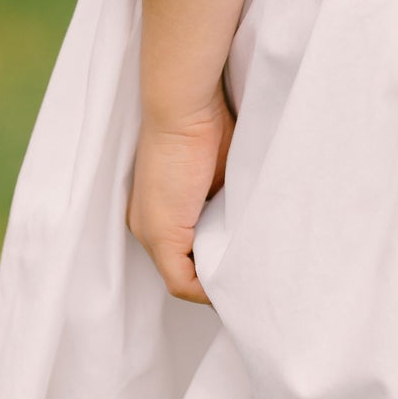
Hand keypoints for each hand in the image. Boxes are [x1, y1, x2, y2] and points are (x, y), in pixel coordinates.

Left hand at [127, 86, 234, 304]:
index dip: (215, 262)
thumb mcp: (222, 174)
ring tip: (248, 282)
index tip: (244, 263)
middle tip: (250, 278)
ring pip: (183, 278)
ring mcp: (150, 233)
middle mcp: (147, 225)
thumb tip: (250, 230)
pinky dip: (207, 291)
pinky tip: (233, 286)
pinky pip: (181, 282)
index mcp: (160, 208)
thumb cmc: (208, 125)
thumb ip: (227, 205)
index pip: (187, 251)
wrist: (184, 107)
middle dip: (216, 275)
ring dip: (215, 282)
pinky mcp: (161, 236)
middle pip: (185, 268)